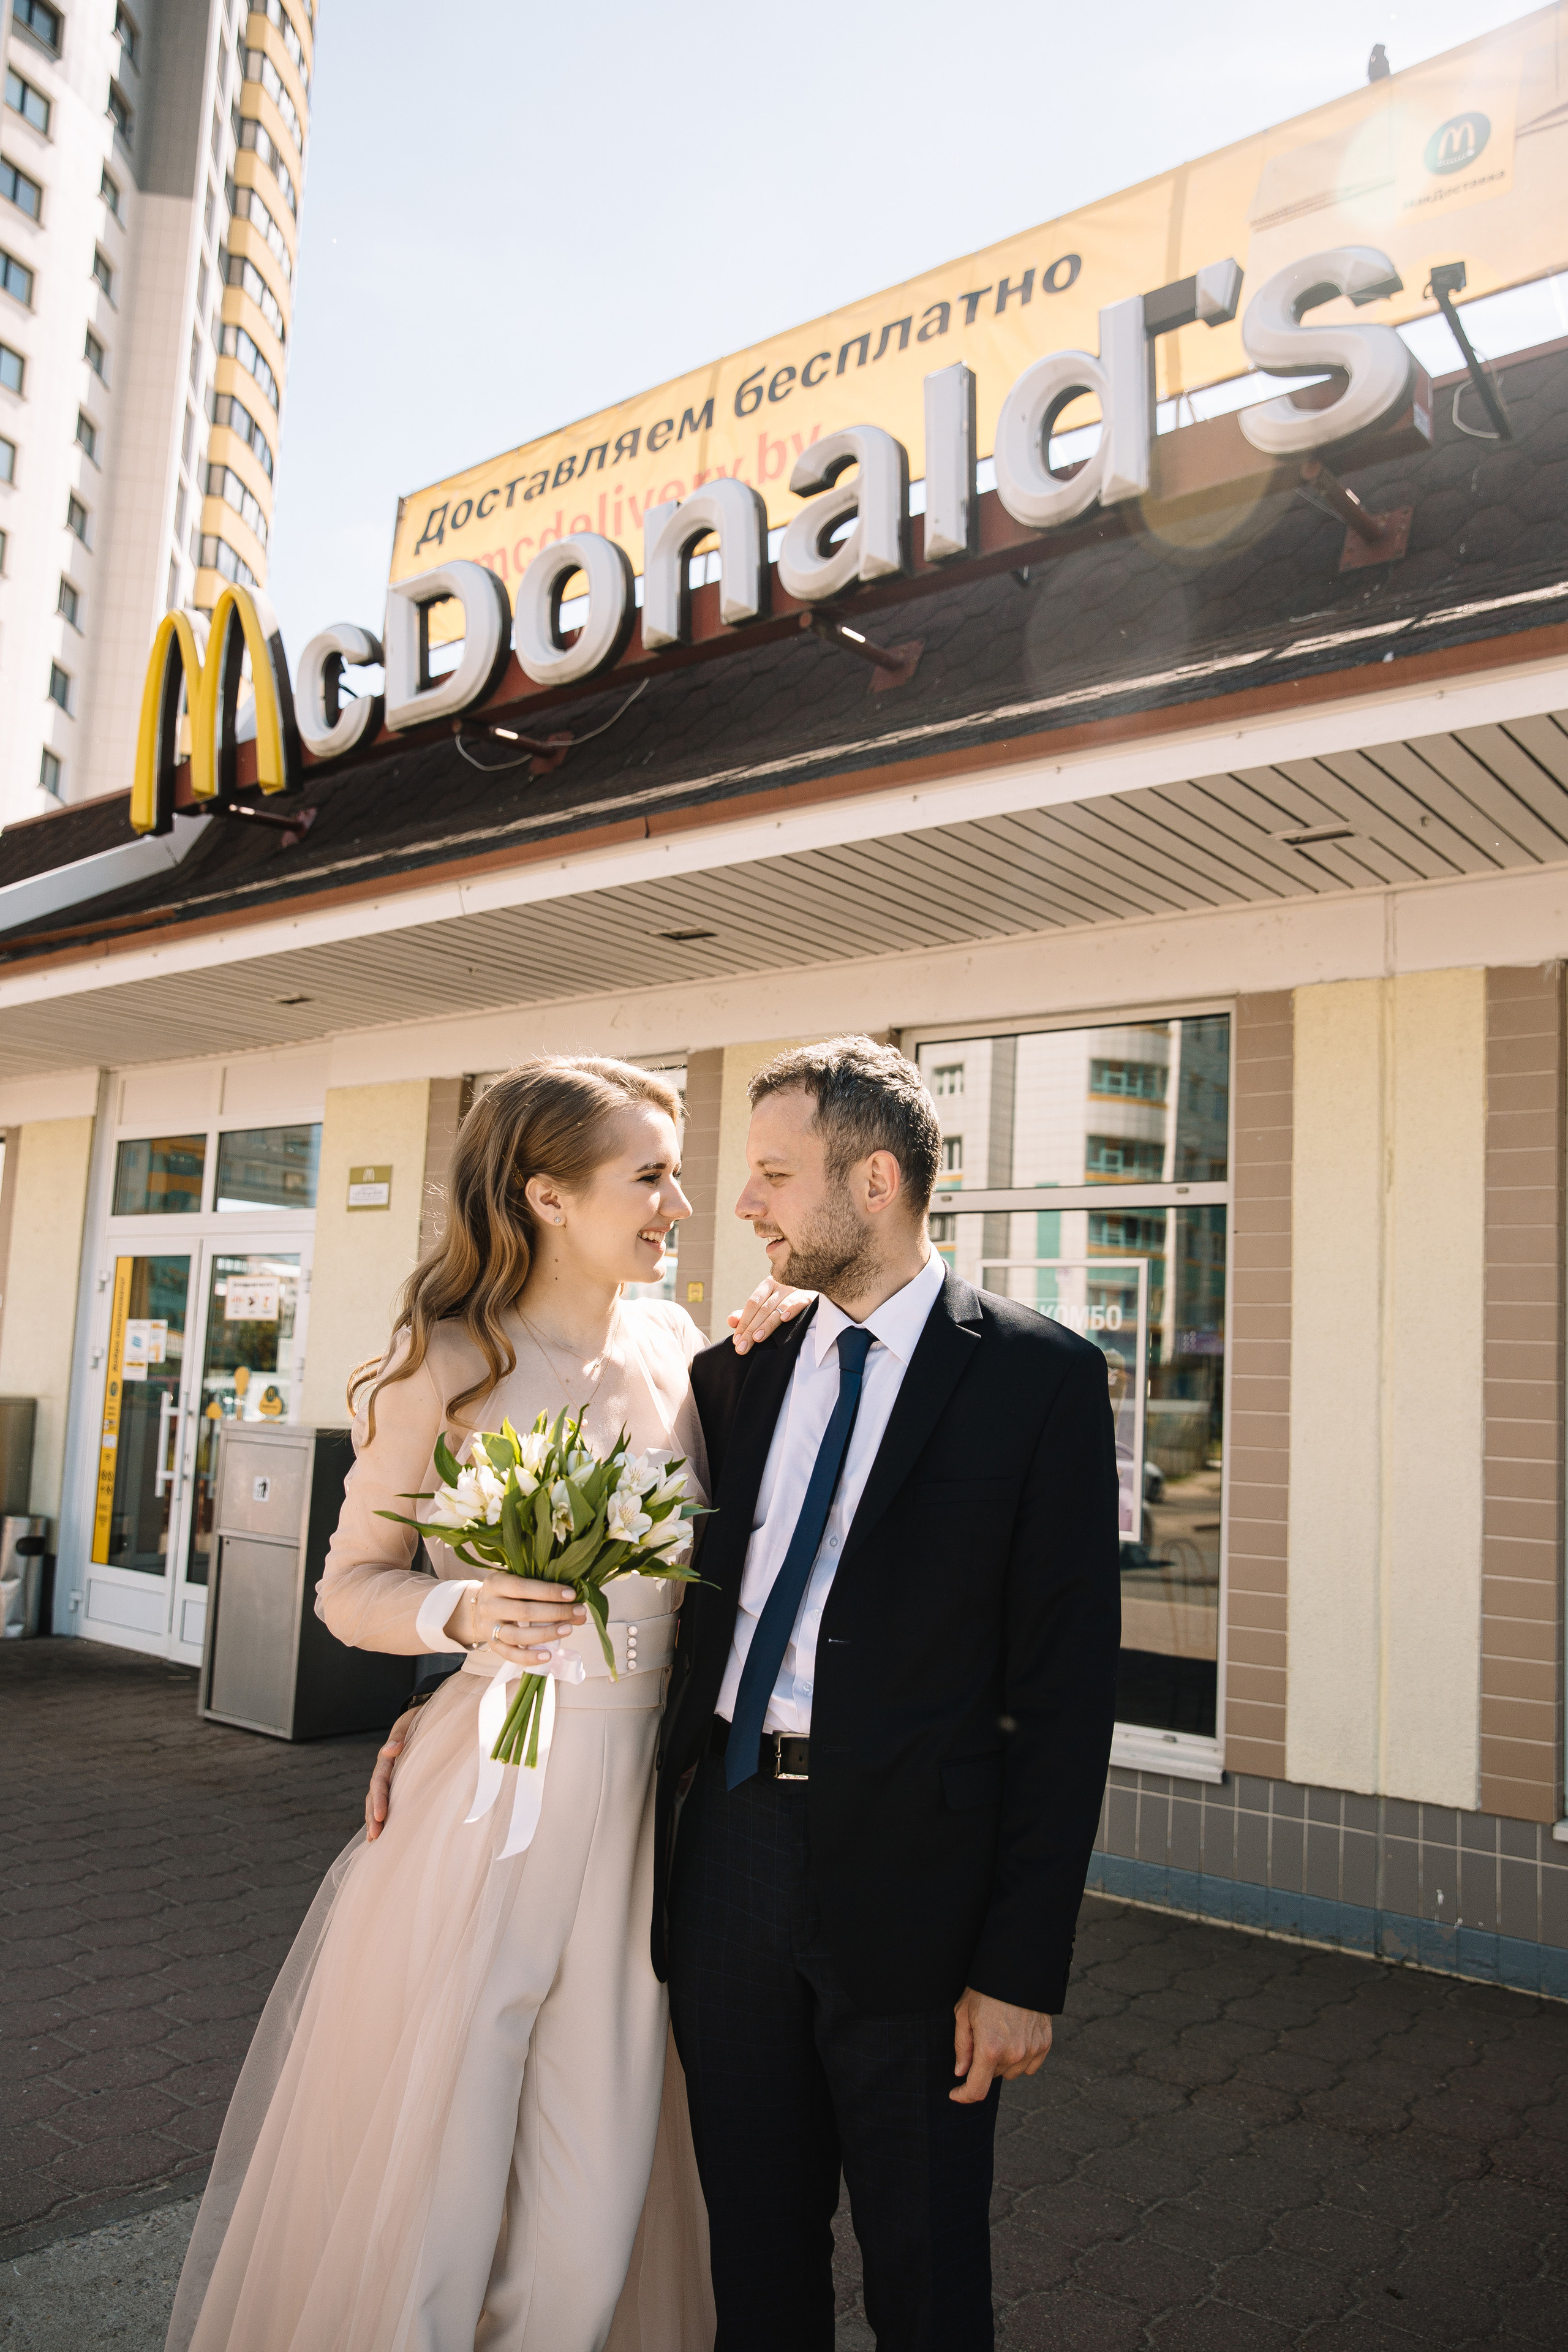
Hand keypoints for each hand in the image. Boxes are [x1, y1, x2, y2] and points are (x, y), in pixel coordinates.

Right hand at [366, 1706, 417, 1840]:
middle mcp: (386, 1768)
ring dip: (374, 1819)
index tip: (381, 1816)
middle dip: (373, 1816)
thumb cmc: (421, 1719)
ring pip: (377, 1799)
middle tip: (375, 1836)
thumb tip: (391, 1749)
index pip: (380, 1780)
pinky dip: (382, 1814)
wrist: (424, 1715)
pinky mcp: (398, 1780)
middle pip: (375, 1794)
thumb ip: (401, 1733)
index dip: (380, 1799)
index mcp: (389, 1756)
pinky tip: (383, 1831)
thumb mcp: (411, 1721)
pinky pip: (388, 1798)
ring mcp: (391, 1775)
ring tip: (373, 1839)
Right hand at [446, 1572, 585, 1663]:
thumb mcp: (518, 1581)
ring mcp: (489, 1628)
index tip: (572, 1595)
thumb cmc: (508, 1592)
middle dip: (555, 1612)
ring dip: (546, 1634)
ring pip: (517, 1635)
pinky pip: (510, 1655)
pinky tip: (548, 1655)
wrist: (478, 1608)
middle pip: (523, 1611)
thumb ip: (543, 1590)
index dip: (548, 1592)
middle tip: (579, 1612)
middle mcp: (489, 1605)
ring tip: (568, 1629)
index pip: (523, 1587)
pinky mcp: (492, 1646)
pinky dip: (529, 1657)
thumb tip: (578, 1607)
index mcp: (495, 1583)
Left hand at [729, 1275, 814, 1354]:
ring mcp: (795, 1290)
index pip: (752, 1304)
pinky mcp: (809, 1295)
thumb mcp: (764, 1306)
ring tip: (757, 1338)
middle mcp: (780, 1285)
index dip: (743, 1322)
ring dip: (767, 1324)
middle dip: (751, 1329)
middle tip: (743, 1347)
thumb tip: (730, 1320)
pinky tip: (784, 1319)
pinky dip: (792, 1309)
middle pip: (762, 1309)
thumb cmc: (784, 1301)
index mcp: (767, 1285)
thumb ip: (747, 1314)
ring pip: (778, 1308)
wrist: (812, 1288)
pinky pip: (799, 1302)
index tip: (736, 1341)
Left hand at [950, 1988, 1052, 2102]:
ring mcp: (1031, 2050)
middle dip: (983, 2064)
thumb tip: (961, 2072)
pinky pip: (1030, 2066)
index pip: (977, 2089)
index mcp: (989, 2048)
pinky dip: (1021, 2058)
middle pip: (993, 2076)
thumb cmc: (986, 1989)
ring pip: (1011, 2072)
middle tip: (981, 2037)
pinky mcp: (1045, 2044)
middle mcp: (1013, 2054)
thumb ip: (962, 2046)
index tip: (956, 2093)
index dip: (964, 2096)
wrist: (1019, 1969)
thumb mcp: (964, 2013)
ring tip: (1000, 2033)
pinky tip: (1016, 2037)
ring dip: (1003, 2062)